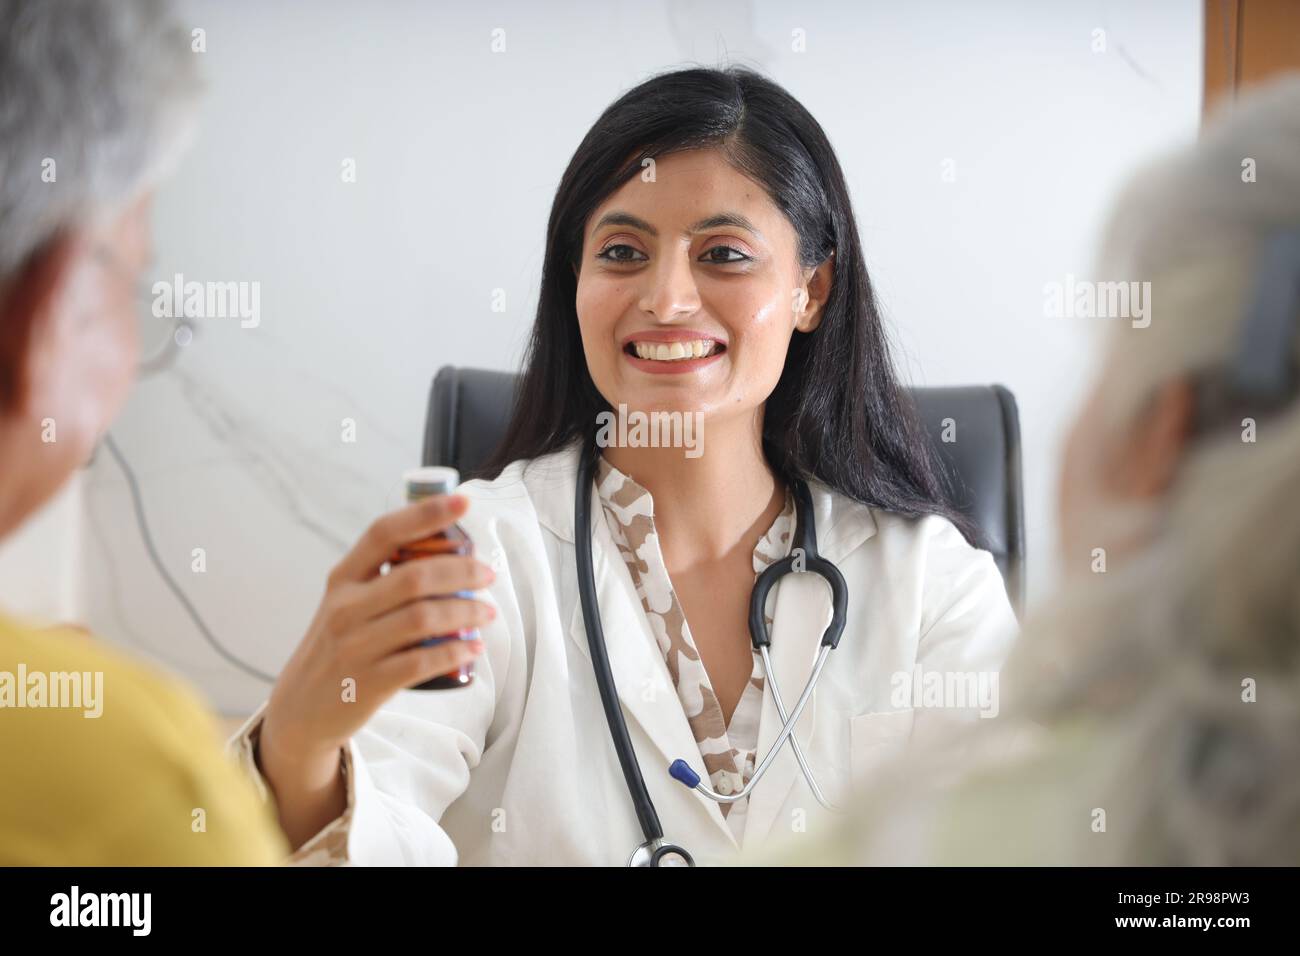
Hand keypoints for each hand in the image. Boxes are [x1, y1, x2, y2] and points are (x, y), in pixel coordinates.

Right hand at [258, 493, 494, 842]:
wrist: (299, 709)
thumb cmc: (337, 645)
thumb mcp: (346, 602)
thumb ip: (382, 576)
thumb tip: (447, 547)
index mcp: (343, 579)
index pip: (384, 533)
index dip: (426, 514)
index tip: (462, 501)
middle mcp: (345, 608)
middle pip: (416, 577)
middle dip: (462, 571)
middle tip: (487, 574)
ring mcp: (356, 646)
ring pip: (424, 618)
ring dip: (465, 611)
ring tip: (486, 613)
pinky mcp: (369, 683)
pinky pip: (423, 662)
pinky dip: (455, 651)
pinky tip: (472, 647)